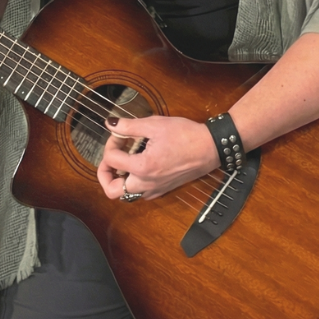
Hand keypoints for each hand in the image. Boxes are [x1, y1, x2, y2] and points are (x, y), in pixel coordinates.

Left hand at [95, 115, 218, 201]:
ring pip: (126, 194)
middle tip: (111, 157)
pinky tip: (140, 164)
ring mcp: (155, 189)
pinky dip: (133, 181)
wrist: (212, 147)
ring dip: (119, 179)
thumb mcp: (155, 125)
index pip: (111, 160)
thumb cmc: (187, 136)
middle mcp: (147, 184)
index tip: (119, 134)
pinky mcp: (163, 189)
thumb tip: (110, 124)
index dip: (110, 144)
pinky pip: (140, 193)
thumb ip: (128, 126)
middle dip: (105, 173)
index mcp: (143, 168)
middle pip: (112, 190)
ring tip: (125, 160)